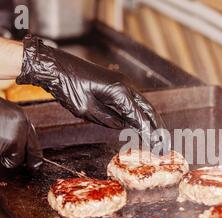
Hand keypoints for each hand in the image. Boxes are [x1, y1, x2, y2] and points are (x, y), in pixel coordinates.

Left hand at [17, 35, 166, 149]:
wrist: (56, 66)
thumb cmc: (68, 87)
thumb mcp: (87, 110)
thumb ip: (108, 119)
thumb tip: (123, 125)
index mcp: (120, 92)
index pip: (140, 118)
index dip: (151, 135)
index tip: (159, 148)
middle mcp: (126, 86)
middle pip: (149, 110)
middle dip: (158, 128)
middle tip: (165, 144)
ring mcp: (122, 83)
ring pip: (143, 105)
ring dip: (152, 120)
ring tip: (160, 137)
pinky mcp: (117, 84)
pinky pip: (134, 101)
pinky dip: (141, 114)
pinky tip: (142, 124)